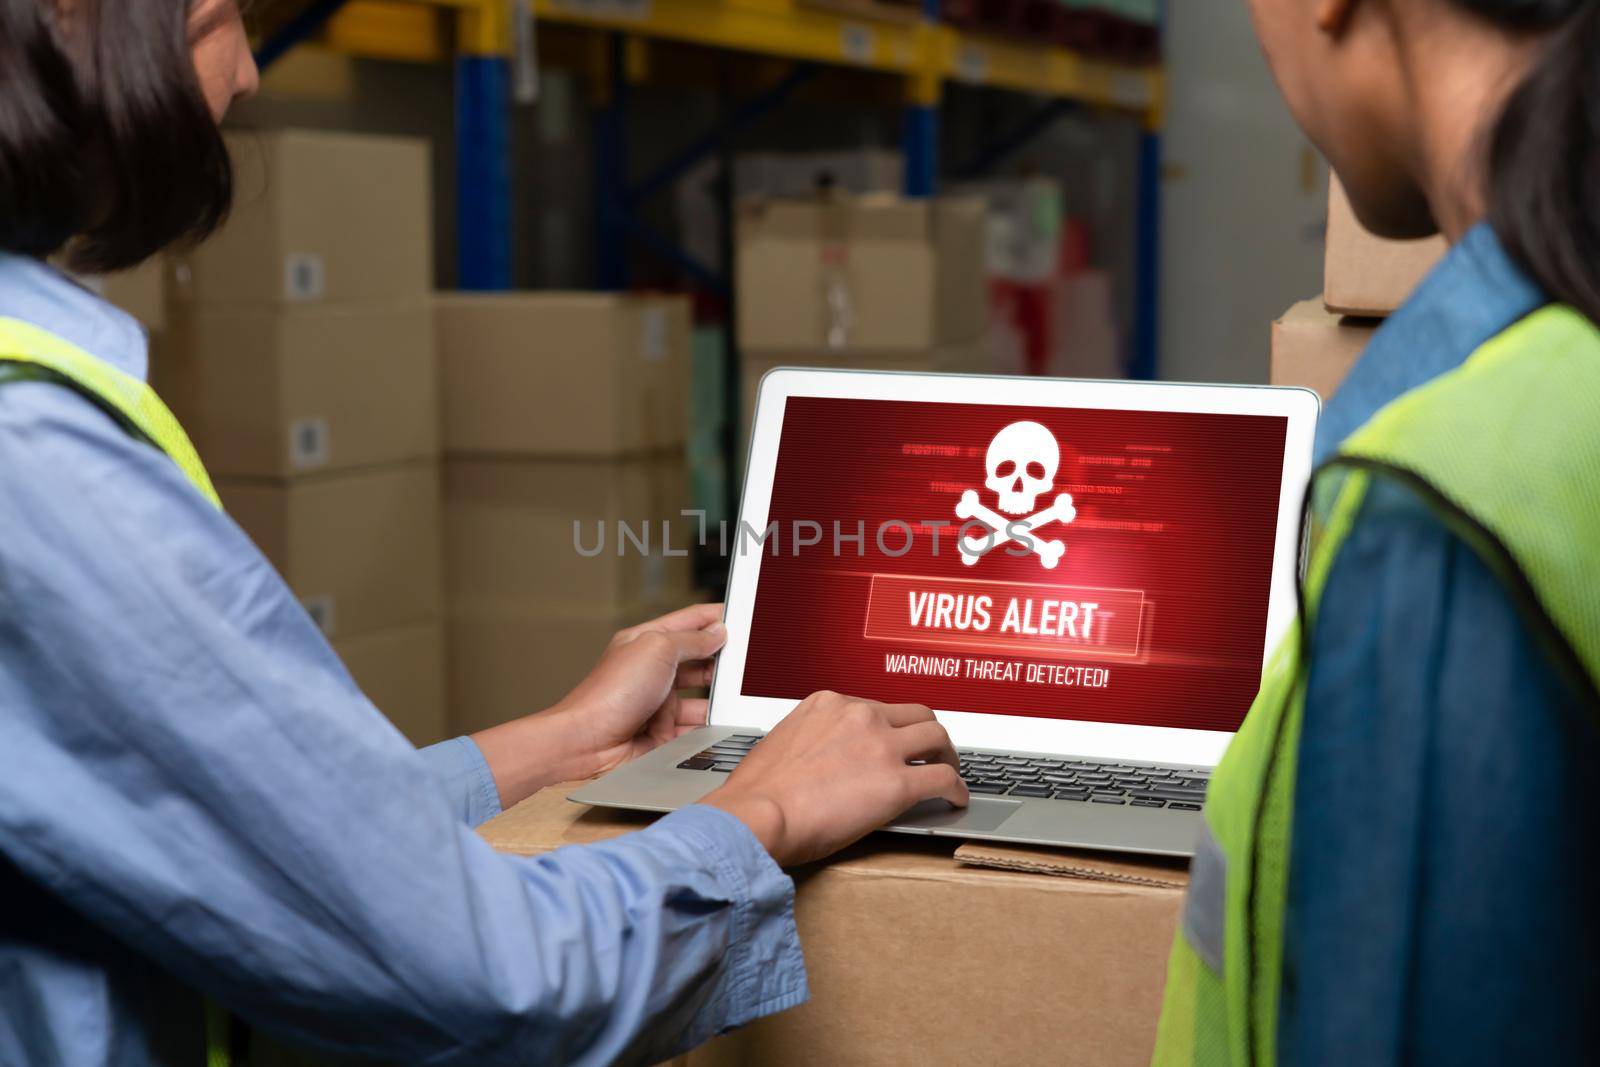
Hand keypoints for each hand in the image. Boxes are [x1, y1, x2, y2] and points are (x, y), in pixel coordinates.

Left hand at [471, 603, 725, 809]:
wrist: (587, 743)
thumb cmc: (609, 693)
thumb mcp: (657, 650)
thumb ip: (692, 640)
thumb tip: (717, 632)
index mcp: (649, 642)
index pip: (690, 622)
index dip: (716, 617)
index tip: (745, 616)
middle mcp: (654, 671)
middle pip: (699, 661)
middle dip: (723, 661)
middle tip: (751, 662)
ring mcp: (659, 703)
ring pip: (702, 697)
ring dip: (719, 698)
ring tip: (741, 696)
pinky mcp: (664, 733)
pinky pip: (695, 727)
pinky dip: (710, 727)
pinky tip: (725, 723)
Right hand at [701, 692, 967, 866]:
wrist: (755, 816)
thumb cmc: (757, 794)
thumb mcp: (782, 745)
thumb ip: (811, 742)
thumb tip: (820, 761)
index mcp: (829, 704)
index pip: (876, 707)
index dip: (890, 728)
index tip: (893, 743)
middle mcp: (859, 716)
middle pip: (915, 714)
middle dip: (928, 734)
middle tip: (932, 753)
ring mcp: (881, 747)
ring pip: (936, 738)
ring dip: (948, 756)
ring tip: (950, 773)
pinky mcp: (896, 784)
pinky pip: (942, 780)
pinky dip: (956, 789)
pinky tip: (955, 800)